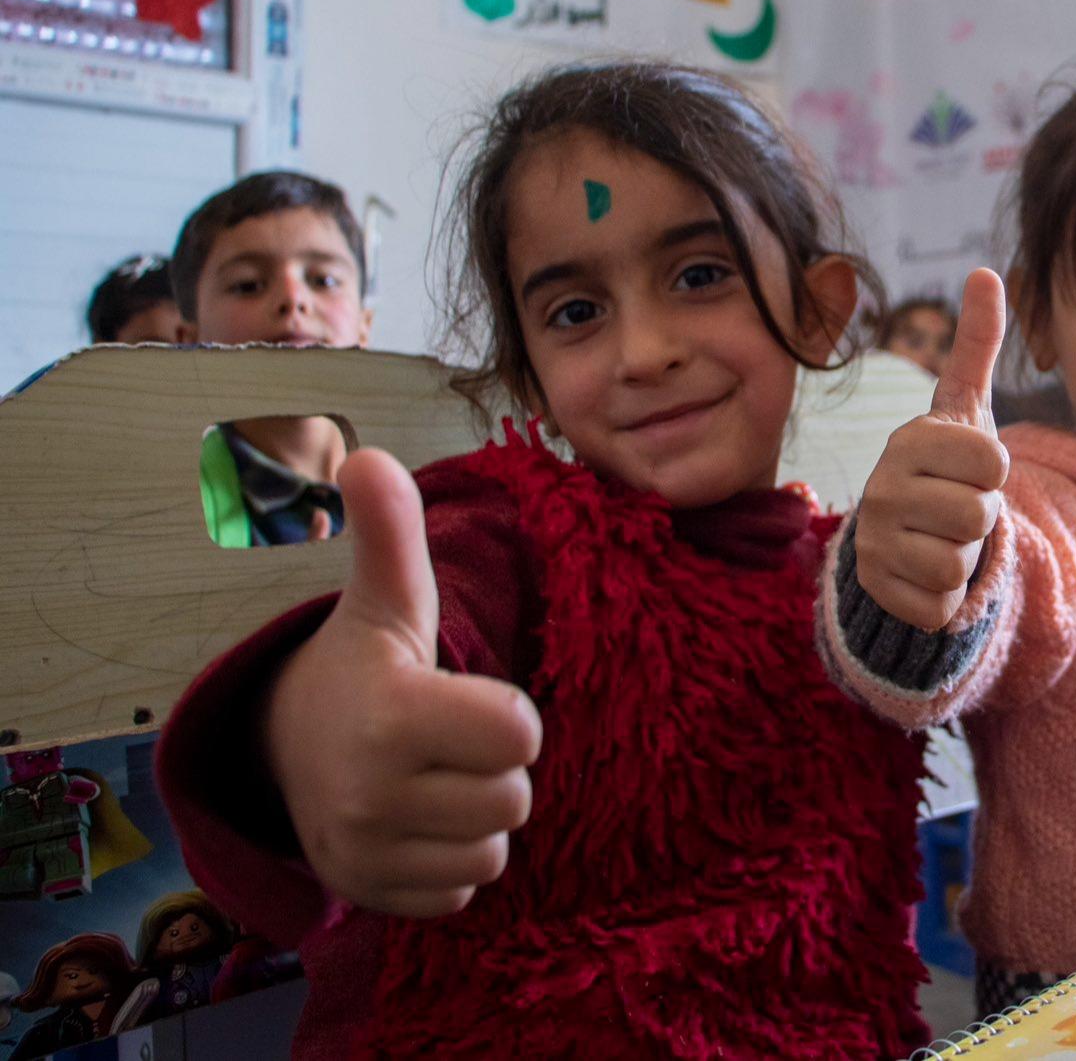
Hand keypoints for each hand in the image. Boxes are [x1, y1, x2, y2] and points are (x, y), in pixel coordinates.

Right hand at [264, 448, 543, 917]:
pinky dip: (452, 863)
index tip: (469, 698)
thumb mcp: (381, 603)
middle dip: (497, 768)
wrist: (278, 752)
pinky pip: (463, 892)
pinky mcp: (372, 897)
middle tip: (452, 742)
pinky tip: (421, 823)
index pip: (518, 732)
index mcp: (390, 716)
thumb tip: (369, 456)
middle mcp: (371, 794)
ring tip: (437, 780)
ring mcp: (367, 854)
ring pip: (494, 851)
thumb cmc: (358, 669)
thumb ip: (391, 535)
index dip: (510, 713)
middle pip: (512, 798)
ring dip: (480, 817)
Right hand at [855, 270, 1008, 630]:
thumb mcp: (963, 408)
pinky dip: (946, 599)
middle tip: (956, 507)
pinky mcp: (879, 593)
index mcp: (908, 440)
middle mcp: (880, 487)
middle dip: (983, 518)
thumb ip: (976, 344)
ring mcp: (874, 542)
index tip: (970, 468)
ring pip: (961, 562)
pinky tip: (923, 574)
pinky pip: (943, 607)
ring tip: (940, 538)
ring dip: (965, 558)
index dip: (995, 471)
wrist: (902, 535)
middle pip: (980, 515)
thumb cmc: (944, 467)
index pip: (993, 461)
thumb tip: (986, 270)